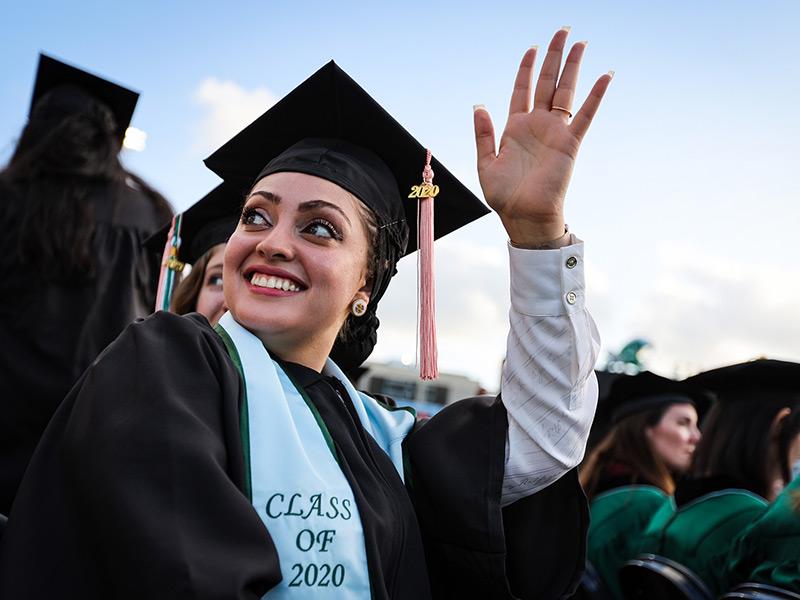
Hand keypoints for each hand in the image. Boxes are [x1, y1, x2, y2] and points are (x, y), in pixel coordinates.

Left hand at [474, 28, 612, 246]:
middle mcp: (537, 125)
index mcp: (515, 127)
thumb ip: (483, 134)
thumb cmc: (504, 196)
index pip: (523, 88)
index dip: (527, 68)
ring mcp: (555, 132)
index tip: (533, 48)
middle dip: (554, 56)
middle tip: (563, 30)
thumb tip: (479, 104)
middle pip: (548, 82)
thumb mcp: (485, 163)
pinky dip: (595, 96)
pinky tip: (605, 76)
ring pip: (566, 91)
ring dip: (573, 67)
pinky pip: (585, 115)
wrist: (523, 217)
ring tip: (581, 42)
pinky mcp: (569, 143)